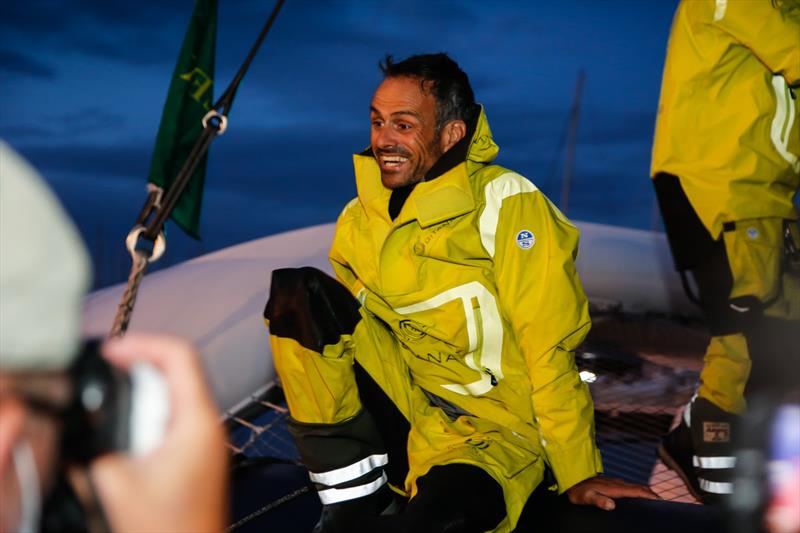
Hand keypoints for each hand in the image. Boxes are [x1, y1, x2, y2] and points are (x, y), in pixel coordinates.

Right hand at [88, 334, 227, 531]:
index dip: (143, 344)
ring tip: (113, 392)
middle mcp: (210, 424)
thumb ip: (95, 444)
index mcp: (197, 421)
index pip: (180, 355)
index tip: (112, 352)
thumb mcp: (115, 483)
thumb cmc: (167, 530)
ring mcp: (209, 438)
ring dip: (145, 387)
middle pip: (180, 369)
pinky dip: (152, 409)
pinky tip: (129, 424)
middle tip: (107, 368)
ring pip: (180, 390)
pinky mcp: (202, 452)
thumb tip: (86, 418)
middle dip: (140, 363)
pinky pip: (179, 414)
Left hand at [566, 475, 658, 510]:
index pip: (637, 491)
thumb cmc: (579, 491)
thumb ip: (598, 501)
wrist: (572, 481)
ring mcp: (616, 483)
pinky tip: (641, 498)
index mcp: (615, 488)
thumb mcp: (586, 498)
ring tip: (657, 502)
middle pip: (640, 488)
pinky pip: (631, 487)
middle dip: (653, 494)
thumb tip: (612, 505)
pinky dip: (640, 492)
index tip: (661, 501)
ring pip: (636, 487)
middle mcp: (618, 484)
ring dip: (647, 493)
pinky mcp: (614, 484)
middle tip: (665, 504)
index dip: (650, 496)